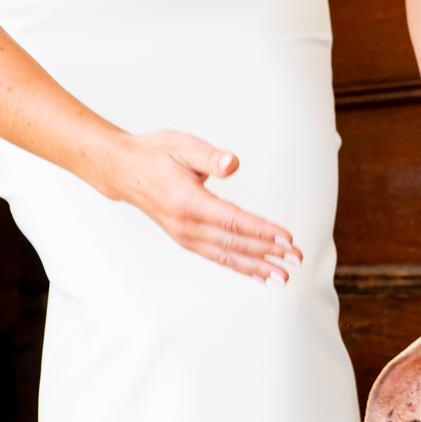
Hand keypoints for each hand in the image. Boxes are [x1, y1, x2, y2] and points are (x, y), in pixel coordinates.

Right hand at [108, 130, 300, 281]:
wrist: (125, 172)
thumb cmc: (155, 155)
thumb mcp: (182, 145)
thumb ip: (209, 157)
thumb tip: (232, 163)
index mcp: (187, 201)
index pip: (232, 220)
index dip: (261, 230)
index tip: (286, 238)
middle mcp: (186, 225)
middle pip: (234, 243)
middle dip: (268, 252)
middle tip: (295, 258)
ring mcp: (185, 236)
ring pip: (227, 256)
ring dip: (257, 267)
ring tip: (283, 276)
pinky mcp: (187, 240)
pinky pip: (218, 257)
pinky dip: (240, 267)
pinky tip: (260, 274)